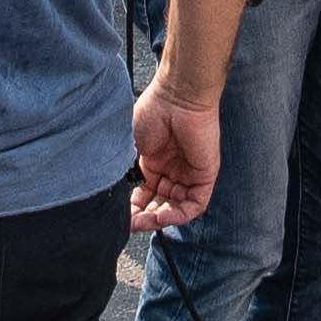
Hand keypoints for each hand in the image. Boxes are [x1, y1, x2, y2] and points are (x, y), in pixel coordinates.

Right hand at [126, 72, 223, 233]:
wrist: (177, 96)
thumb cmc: (153, 111)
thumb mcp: (132, 145)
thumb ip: (126, 169)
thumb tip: (114, 193)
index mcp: (155, 163)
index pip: (145, 195)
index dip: (133, 209)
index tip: (122, 217)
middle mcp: (173, 171)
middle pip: (160, 205)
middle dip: (145, 218)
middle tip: (132, 224)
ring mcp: (189, 174)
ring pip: (177, 208)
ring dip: (160, 219)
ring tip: (147, 221)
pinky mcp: (206, 175)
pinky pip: (195, 204)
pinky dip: (179, 214)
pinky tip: (162, 215)